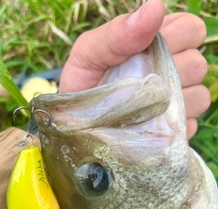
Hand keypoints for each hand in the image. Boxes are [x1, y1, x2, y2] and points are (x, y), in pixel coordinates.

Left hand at [59, 0, 208, 138]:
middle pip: (198, 65)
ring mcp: (178, 102)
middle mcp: (174, 71)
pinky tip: (146, 124)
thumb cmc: (83, 81)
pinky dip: (168, 126)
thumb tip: (155, 7)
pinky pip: (188, 125)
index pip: (192, 30)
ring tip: (139, 106)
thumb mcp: (90, 52)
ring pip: (199, 96)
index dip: (177, 38)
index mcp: (158, 44)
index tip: (148, 52)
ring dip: (170, 102)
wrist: (76, 121)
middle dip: (170, 72)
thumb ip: (118, 32)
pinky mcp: (176, 129)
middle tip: (138, 83)